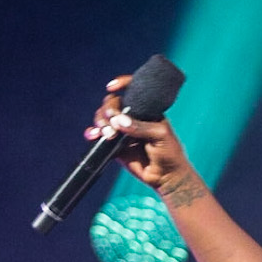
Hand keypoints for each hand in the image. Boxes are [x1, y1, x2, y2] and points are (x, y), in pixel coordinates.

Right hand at [86, 76, 199, 201]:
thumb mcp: (159, 135)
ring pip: (103, 118)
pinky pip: (99, 136)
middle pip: (112, 104)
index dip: (122, 84)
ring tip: (108, 133)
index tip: (113, 86)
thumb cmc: (169, 153)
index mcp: (146, 110)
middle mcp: (132, 117)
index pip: (132, 90)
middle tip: (112, 121)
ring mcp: (122, 131)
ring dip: (100, 122)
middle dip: (108, 109)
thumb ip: (140, 127)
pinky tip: (93, 135)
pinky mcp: (114, 146)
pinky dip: (92, 133)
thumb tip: (118, 121)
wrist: (166, 177)